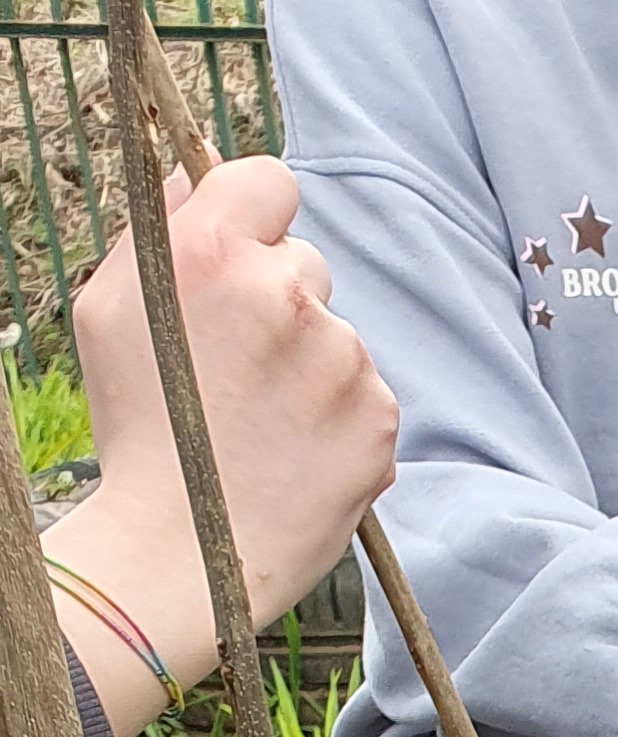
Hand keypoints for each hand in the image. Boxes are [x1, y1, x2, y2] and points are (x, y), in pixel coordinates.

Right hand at [57, 154, 396, 720]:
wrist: (182, 553)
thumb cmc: (136, 429)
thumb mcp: (110, 308)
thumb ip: (159, 227)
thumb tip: (198, 173)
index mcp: (212, 249)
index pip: (272, 181)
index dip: (257, 218)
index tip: (245, 257)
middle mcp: (286, 292)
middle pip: (307, 265)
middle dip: (280, 303)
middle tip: (237, 372)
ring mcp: (342, 359)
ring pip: (339, 338)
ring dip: (311, 368)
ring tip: (262, 427)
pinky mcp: (378, 421)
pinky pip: (365, 398)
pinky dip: (339, 423)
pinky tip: (295, 457)